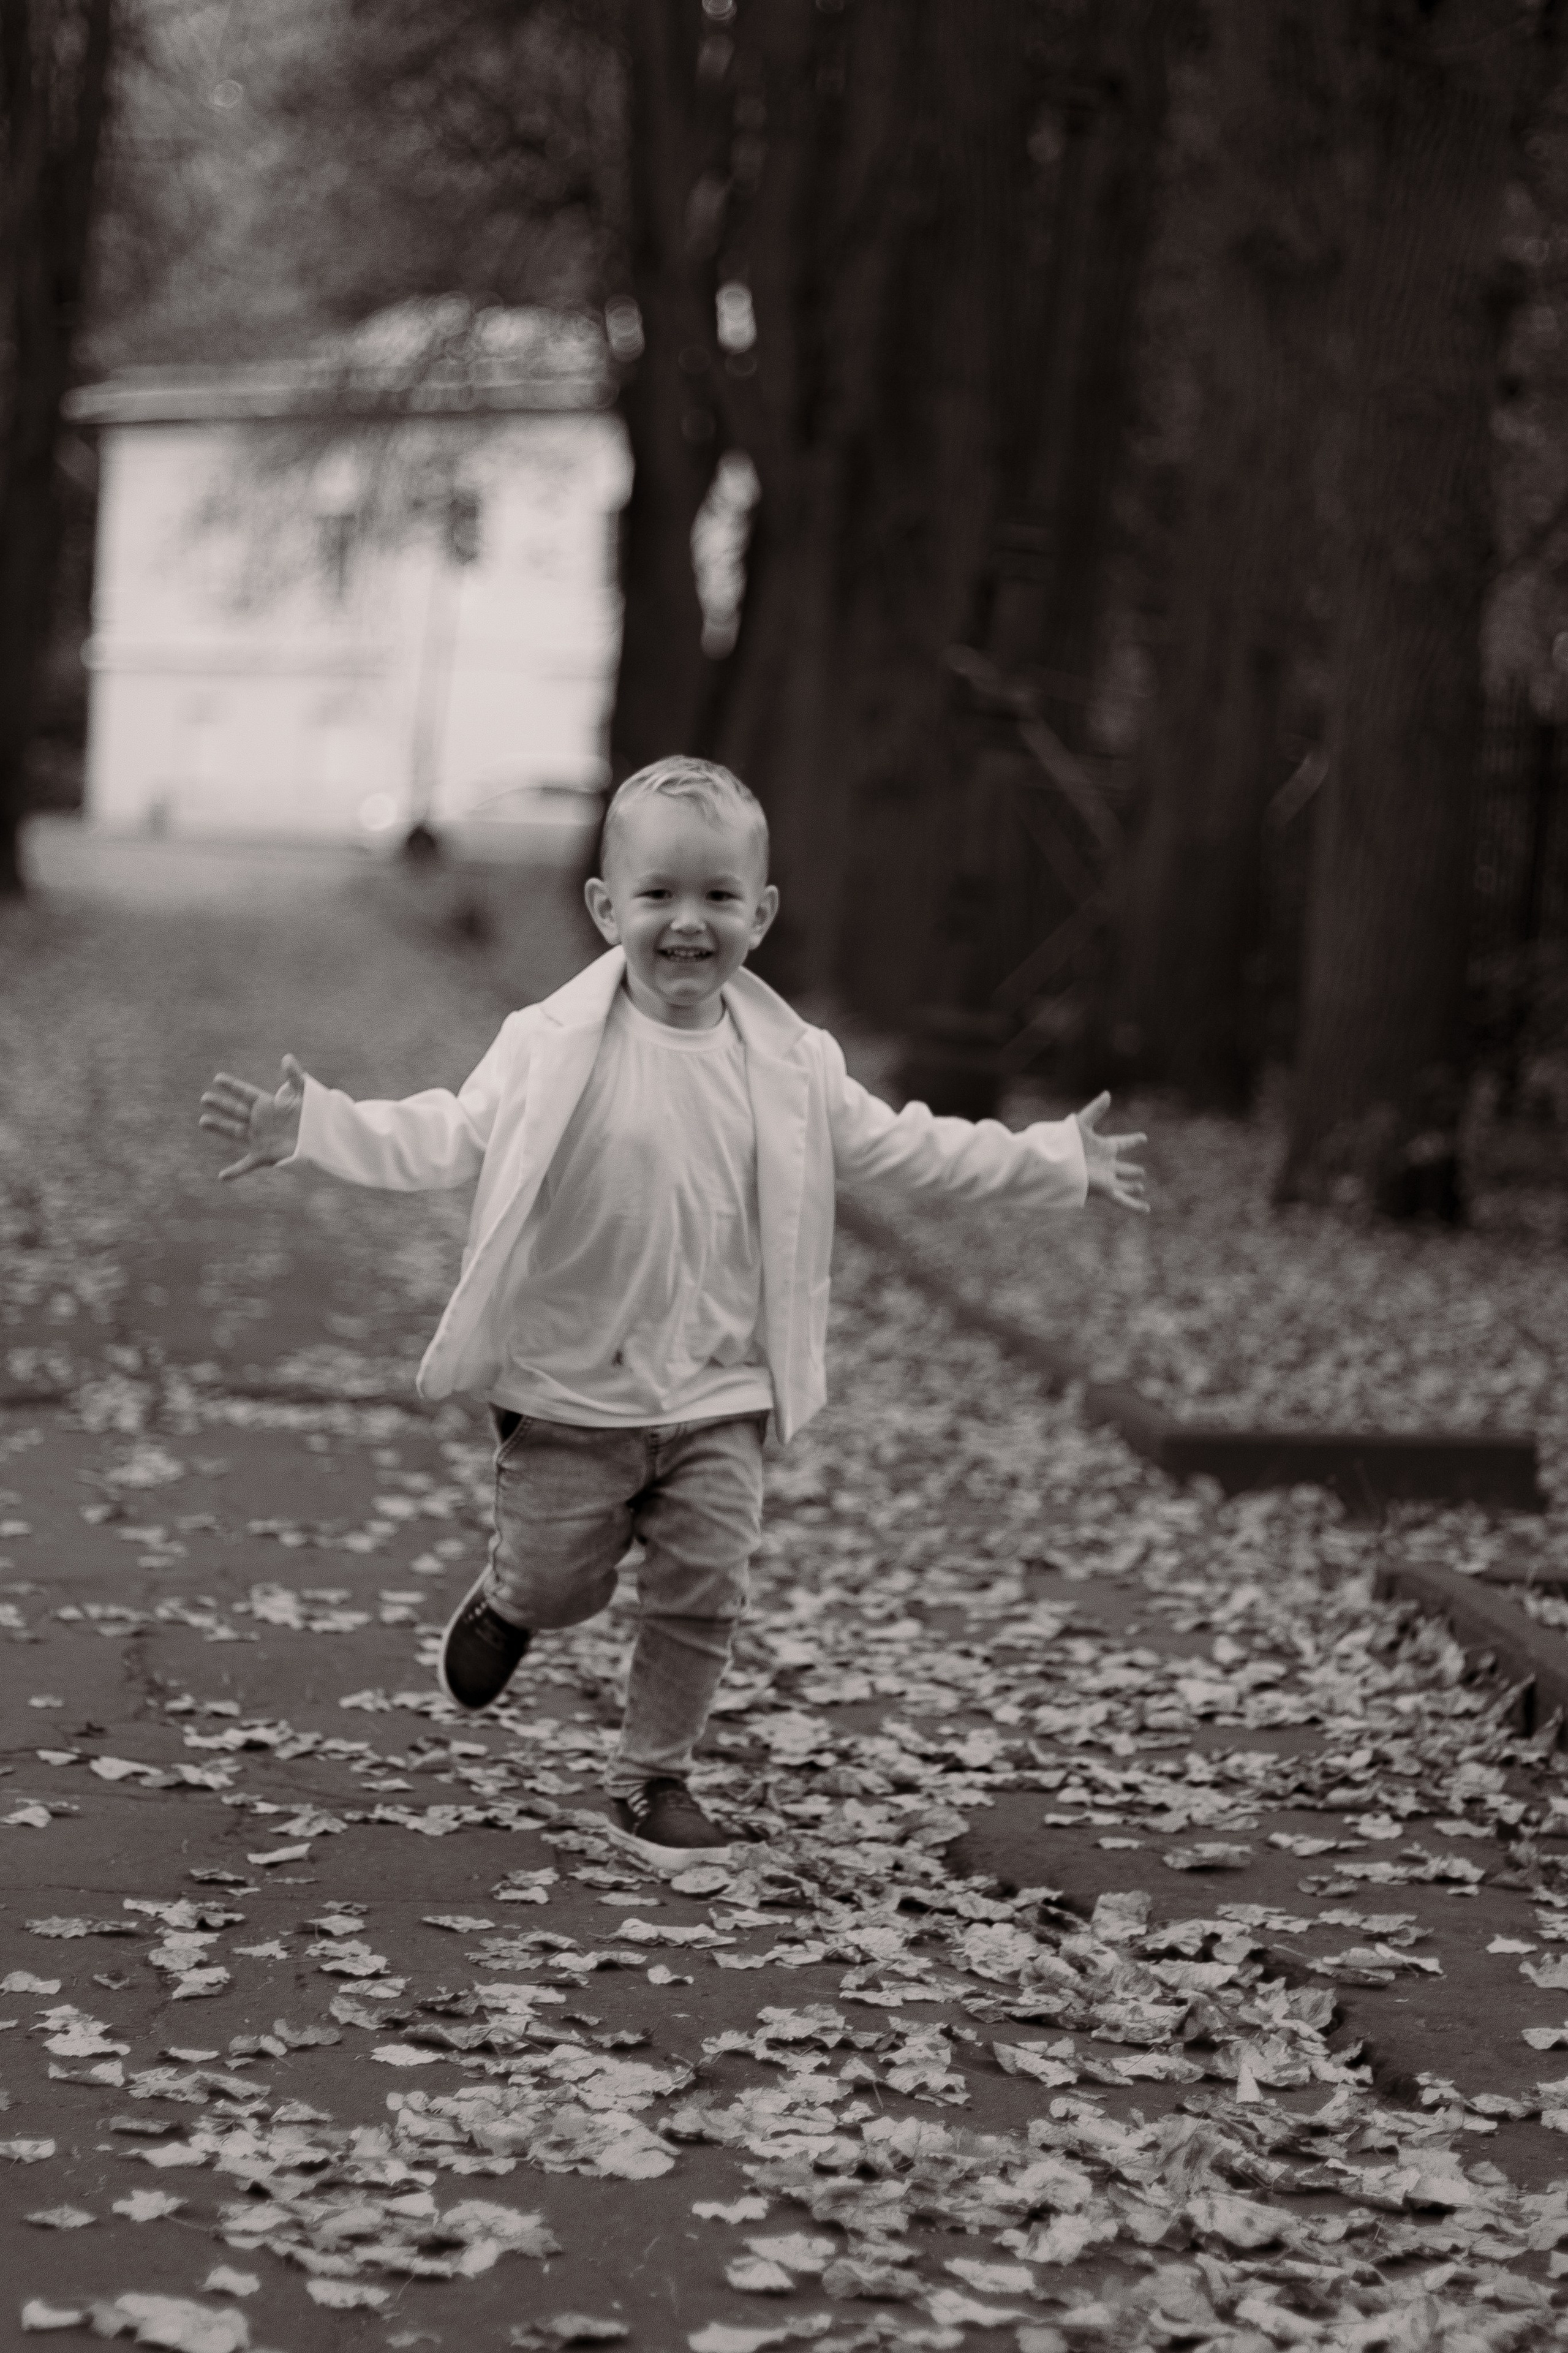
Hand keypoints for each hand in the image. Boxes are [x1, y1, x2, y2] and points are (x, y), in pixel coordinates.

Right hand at [199, 1055, 305, 1181]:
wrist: (322, 1140)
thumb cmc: (313, 1116)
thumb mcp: (304, 1095)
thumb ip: (295, 1077)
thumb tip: (286, 1057)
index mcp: (267, 1105)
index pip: (245, 1093)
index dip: (232, 1086)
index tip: (217, 1078)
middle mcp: (259, 1121)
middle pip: (235, 1111)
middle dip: (220, 1105)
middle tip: (204, 1099)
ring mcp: (259, 1138)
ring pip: (234, 1132)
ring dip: (218, 1128)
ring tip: (202, 1122)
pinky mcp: (264, 1155)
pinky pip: (246, 1165)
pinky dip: (235, 1171)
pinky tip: (222, 1177)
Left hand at [1075, 1091, 1148, 1213]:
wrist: (1055, 1164)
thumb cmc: (1066, 1143)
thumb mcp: (1082, 1124)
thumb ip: (1096, 1110)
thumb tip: (1107, 1094)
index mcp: (1103, 1147)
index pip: (1121, 1143)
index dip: (1132, 1141)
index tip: (1143, 1138)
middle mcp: (1106, 1163)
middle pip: (1122, 1167)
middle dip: (1131, 1170)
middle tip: (1141, 1171)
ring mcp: (1107, 1178)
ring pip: (1124, 1184)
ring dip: (1132, 1186)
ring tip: (1141, 1187)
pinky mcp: (1105, 1189)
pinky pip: (1122, 1199)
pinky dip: (1134, 1206)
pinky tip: (1146, 1209)